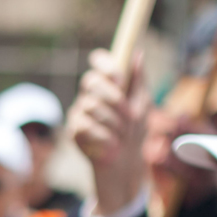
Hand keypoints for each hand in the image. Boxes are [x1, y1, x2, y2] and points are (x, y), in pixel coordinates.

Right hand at [66, 48, 149, 216]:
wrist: (126, 163)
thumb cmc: (134, 132)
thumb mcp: (142, 104)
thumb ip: (139, 80)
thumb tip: (138, 53)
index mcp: (107, 84)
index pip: (98, 61)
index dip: (106, 65)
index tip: (119, 77)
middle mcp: (90, 95)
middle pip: (90, 81)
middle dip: (114, 99)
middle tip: (129, 116)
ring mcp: (79, 113)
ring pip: (91, 106)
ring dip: (114, 123)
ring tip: (122, 135)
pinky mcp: (74, 132)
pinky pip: (86, 127)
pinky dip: (105, 138)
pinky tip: (112, 145)